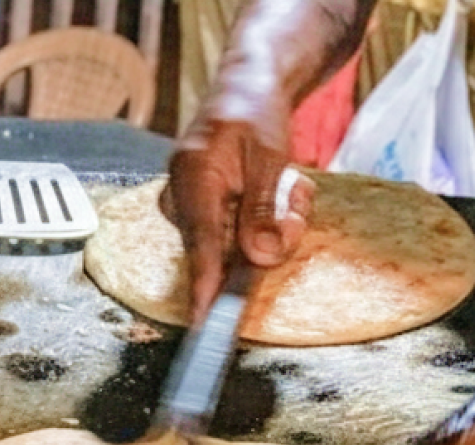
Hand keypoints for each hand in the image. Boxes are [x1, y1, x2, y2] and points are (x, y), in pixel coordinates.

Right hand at [158, 0, 374, 323]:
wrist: (245, 91)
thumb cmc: (255, 116)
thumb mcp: (270, 158)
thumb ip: (264, 210)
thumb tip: (259, 259)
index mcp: (193, 179)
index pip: (201, 245)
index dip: (204, 288)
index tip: (203, 324)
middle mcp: (182, 198)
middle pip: (229, 250)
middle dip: (270, 231)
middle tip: (292, 195)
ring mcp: (190, 207)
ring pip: (240, 245)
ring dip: (273, 222)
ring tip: (284, 184)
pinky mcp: (203, 213)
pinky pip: (239, 236)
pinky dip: (264, 219)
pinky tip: (273, 190)